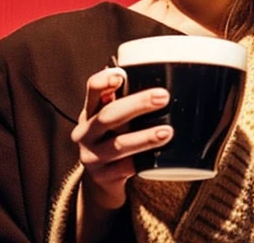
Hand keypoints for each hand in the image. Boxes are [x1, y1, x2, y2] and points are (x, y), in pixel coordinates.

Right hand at [71, 67, 172, 209]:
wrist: (101, 179)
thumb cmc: (114, 137)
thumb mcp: (115, 118)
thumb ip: (128, 99)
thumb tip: (166, 73)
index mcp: (90, 111)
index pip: (91, 90)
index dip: (103, 82)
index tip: (121, 76)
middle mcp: (85, 132)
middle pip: (109, 115)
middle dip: (137, 105)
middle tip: (163, 97)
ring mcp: (92, 156)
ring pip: (118, 145)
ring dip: (144, 137)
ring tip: (167, 132)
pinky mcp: (103, 177)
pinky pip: (125, 168)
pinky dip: (143, 162)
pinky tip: (159, 158)